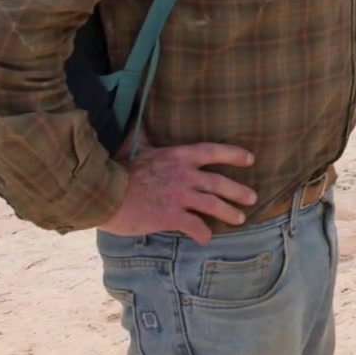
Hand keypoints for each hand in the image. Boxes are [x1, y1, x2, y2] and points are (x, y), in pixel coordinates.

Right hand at [98, 142, 256, 244]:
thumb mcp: (133, 146)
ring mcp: (179, 196)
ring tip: (239, 219)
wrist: (102, 192)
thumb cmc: (116, 169)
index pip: (212, 151)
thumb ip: (143, 134)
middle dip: (239, 191)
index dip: (233, 154)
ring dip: (229, 213)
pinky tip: (205, 239)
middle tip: (253, 197)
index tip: (250, 159)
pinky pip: (195, 227)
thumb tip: (137, 115)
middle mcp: (184, 175)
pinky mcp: (171, 216)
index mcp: (177, 156)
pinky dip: (203, 234)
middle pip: (219, 183)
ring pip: (213, 205)